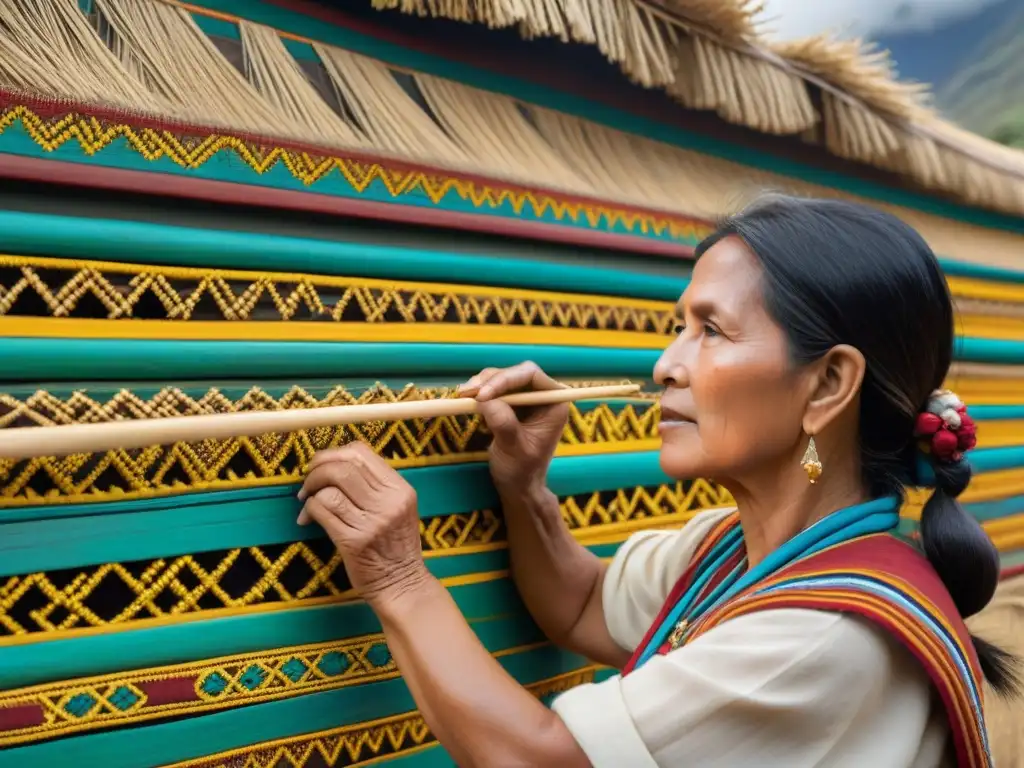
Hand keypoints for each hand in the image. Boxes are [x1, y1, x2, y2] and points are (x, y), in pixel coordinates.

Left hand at [297, 443, 428, 606]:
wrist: (402, 584)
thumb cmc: (396, 546)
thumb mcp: (399, 508)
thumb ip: (376, 485)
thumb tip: (336, 463)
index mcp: (400, 489)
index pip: (361, 453)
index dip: (333, 453)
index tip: (321, 464)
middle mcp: (388, 502)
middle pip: (343, 467)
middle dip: (317, 469)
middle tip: (308, 481)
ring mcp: (371, 522)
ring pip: (330, 488)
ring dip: (310, 489)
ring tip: (306, 499)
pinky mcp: (353, 541)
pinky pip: (322, 511)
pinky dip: (309, 509)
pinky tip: (307, 518)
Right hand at [458, 361, 568, 489]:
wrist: (517, 486)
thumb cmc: (522, 470)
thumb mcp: (514, 448)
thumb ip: (503, 422)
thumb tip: (484, 399)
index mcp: (554, 403)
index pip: (531, 375)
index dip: (505, 378)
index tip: (483, 394)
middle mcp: (542, 395)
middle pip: (514, 373)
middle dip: (490, 381)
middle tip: (466, 393)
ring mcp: (526, 399)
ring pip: (501, 379)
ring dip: (481, 385)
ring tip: (463, 396)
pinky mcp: (511, 404)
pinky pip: (494, 390)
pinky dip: (479, 393)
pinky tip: (467, 402)